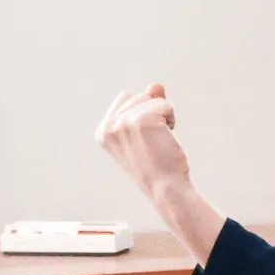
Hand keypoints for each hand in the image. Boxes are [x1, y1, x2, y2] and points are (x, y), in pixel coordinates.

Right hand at [94, 84, 194, 199]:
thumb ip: (146, 105)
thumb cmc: (157, 165)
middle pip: (139, 95)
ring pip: (153, 98)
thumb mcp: (146, 133)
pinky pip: (165, 105)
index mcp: (102, 131)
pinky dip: (171, 119)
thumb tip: (155, 85)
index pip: (126, 98)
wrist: (165, 189)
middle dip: (153, 114)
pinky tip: (166, 140)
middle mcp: (109, 125)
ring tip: (159, 142)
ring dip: (163, 116)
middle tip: (153, 143)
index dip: (142, 114)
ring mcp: (124, 122)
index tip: (143, 141)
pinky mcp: (143, 120)